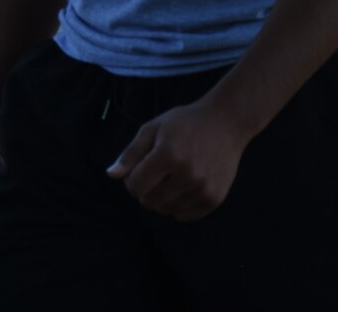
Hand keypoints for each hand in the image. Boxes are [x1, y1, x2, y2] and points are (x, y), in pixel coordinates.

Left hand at [107, 99, 249, 221]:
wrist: (226, 123)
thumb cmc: (185, 123)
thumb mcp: (154, 128)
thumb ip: (131, 153)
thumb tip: (111, 175)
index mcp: (168, 155)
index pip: (135, 186)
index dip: (132, 179)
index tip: (141, 168)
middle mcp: (187, 174)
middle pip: (149, 202)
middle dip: (146, 189)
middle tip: (157, 171)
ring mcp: (202, 188)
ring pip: (166, 210)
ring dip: (162, 198)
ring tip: (172, 176)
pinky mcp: (214, 198)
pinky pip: (184, 216)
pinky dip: (178, 206)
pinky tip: (184, 186)